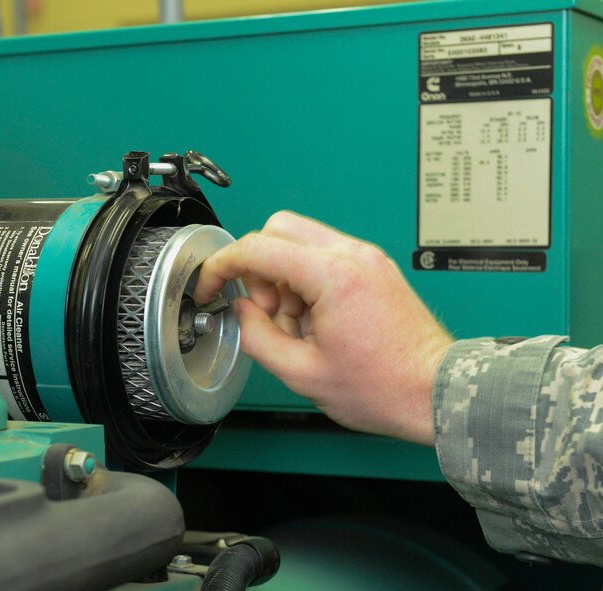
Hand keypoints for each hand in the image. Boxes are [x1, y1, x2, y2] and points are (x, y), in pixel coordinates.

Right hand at [194, 211, 451, 445]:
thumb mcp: (301, 373)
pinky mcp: (374, 268)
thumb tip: (240, 311)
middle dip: (257, 267)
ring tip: (298, 324)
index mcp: (333, 277)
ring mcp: (367, 258)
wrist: (436, 391)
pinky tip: (316, 319)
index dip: (221, 266)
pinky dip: (306, 281)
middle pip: (278, 229)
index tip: (210, 286)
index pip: (257, 248)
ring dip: (282, 276)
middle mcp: (353, 256)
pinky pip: (323, 257)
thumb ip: (256, 336)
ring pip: (300, 241)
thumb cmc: (384, 387)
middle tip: (265, 310)